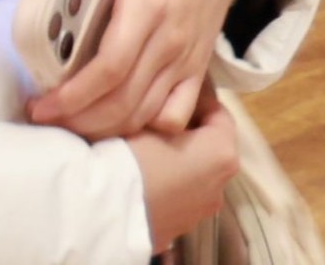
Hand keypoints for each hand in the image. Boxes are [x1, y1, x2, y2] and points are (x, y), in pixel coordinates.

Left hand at [24, 0, 244, 143]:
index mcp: (148, 1)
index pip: (113, 63)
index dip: (77, 92)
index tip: (42, 101)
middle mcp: (169, 38)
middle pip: (125, 98)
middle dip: (81, 119)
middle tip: (43, 118)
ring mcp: (185, 60)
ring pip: (146, 113)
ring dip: (106, 128)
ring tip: (67, 125)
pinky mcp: (196, 72)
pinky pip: (175, 116)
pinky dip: (145, 128)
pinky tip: (114, 125)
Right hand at [120, 92, 238, 247]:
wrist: (104, 209)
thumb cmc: (130, 155)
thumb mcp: (146, 117)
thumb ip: (165, 109)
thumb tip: (164, 104)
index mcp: (220, 154)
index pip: (220, 115)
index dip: (198, 100)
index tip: (174, 94)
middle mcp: (219, 186)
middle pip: (210, 149)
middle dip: (189, 134)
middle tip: (158, 122)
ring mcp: (200, 213)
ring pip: (195, 177)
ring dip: (178, 164)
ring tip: (146, 153)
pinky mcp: (180, 230)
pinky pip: (178, 200)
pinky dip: (166, 188)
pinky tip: (141, 180)